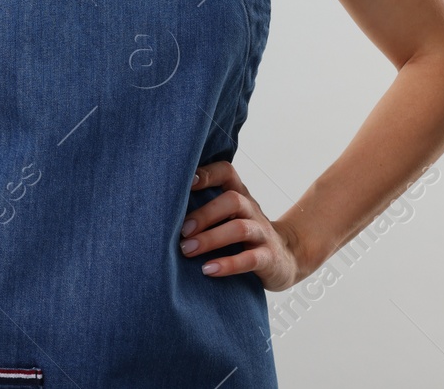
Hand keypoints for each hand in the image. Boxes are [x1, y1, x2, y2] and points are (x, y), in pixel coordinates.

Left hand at [179, 160, 314, 290]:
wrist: (285, 259)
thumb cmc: (242, 236)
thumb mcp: (228, 217)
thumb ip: (204, 207)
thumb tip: (158, 209)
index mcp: (239, 195)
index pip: (226, 172)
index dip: (206, 174)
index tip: (183, 182)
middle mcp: (251, 210)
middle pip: (232, 200)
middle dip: (203, 214)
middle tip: (181, 231)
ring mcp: (262, 233)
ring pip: (239, 228)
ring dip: (210, 239)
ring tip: (187, 250)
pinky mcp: (269, 258)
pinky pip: (250, 258)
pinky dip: (227, 264)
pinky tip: (208, 270)